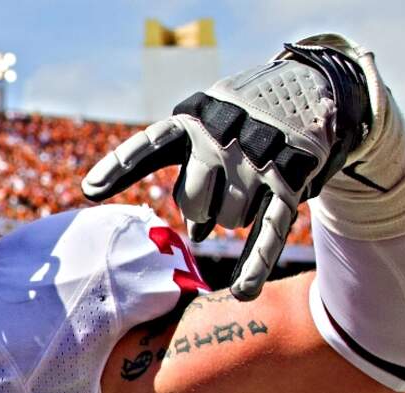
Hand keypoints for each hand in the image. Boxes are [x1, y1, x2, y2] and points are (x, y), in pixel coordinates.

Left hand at [82, 43, 369, 299]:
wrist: (316, 87)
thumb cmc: (246, 120)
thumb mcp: (211, 127)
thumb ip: (192, 172)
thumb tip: (192, 232)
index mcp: (195, 118)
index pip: (150, 145)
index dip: (119, 167)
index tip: (88, 189)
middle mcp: (226, 133)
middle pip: (192, 199)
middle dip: (197, 210)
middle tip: (212, 199)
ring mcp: (262, 155)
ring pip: (229, 217)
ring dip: (232, 216)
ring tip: (243, 192)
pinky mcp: (294, 177)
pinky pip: (270, 229)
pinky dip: (257, 262)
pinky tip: (243, 293)